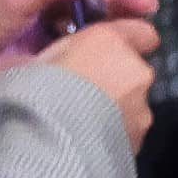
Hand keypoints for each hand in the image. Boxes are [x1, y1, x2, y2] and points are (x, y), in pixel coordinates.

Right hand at [24, 14, 157, 143]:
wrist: (50, 144)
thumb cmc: (36, 92)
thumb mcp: (34, 60)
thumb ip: (61, 54)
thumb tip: (51, 60)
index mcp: (110, 42)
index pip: (142, 32)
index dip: (128, 41)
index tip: (110, 52)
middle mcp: (137, 71)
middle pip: (134, 71)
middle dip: (116, 79)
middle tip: (84, 94)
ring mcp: (142, 108)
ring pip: (133, 103)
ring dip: (116, 109)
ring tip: (84, 125)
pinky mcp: (140, 140)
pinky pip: (129, 131)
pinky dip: (115, 134)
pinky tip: (90, 143)